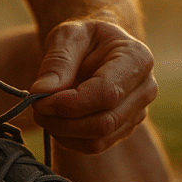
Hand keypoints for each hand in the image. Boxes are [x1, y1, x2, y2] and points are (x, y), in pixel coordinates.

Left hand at [29, 20, 156, 153]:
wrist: (96, 47)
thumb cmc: (83, 38)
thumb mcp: (67, 35)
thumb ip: (57, 61)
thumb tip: (42, 91)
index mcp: (137, 59)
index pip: (106, 93)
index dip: (70, 103)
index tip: (40, 99)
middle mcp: (145, 89)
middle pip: (104, 122)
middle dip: (62, 121)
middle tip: (36, 106)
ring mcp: (138, 112)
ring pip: (99, 140)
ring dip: (63, 132)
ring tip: (44, 111)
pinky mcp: (124, 128)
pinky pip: (95, 145)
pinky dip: (69, 139)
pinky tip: (57, 120)